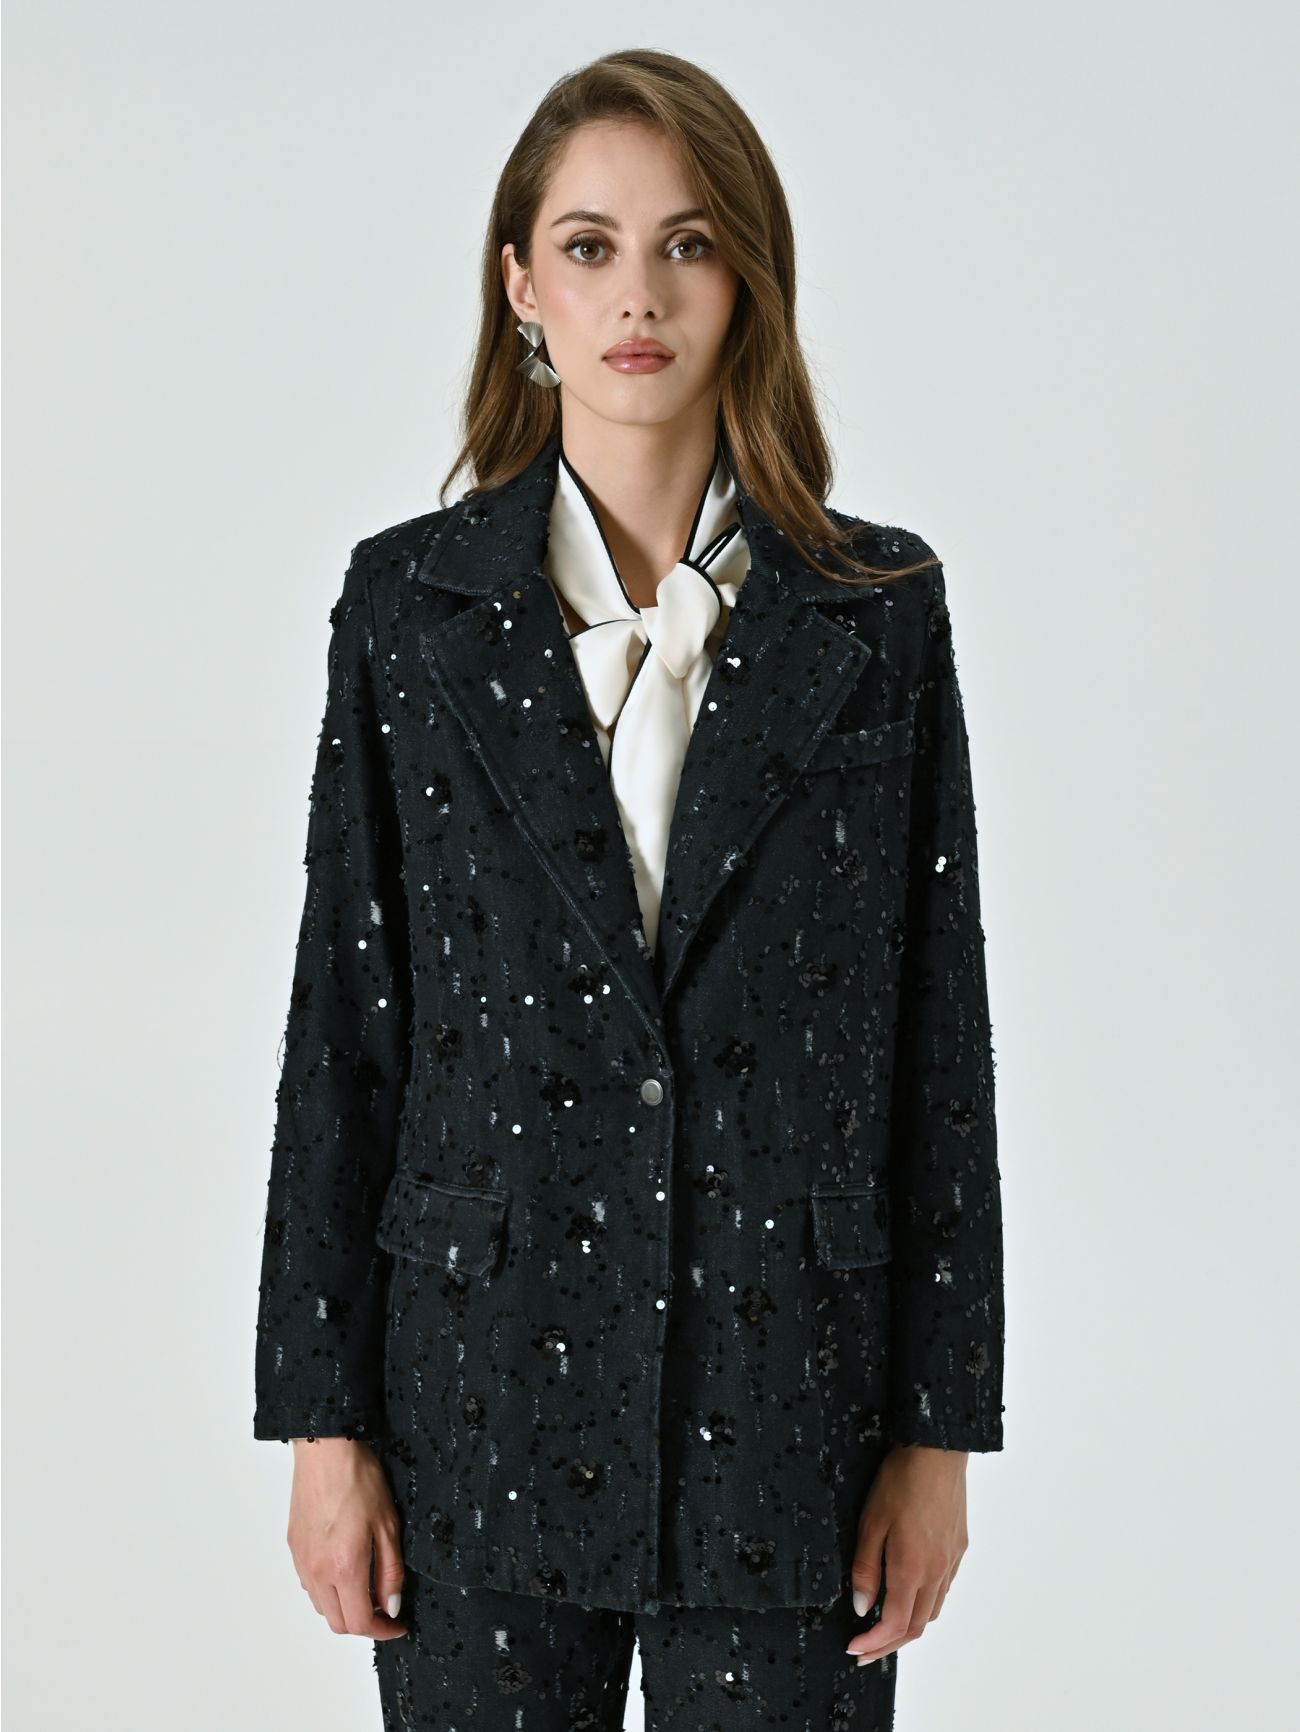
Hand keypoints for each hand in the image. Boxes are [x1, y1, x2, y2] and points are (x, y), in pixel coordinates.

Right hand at [286, 1437, 408, 1639]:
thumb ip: (390, 1571)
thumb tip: (390, 1606)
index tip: (398, 1625)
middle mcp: (317, 1571)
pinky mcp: (294, 1548)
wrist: (326, 1451)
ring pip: (321, 1607)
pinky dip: (328, 1590)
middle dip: (364, 1624)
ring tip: (367, 1588)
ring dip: (344, 1608)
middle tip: (385, 1609)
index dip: (383, 1631)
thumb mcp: (388, 1525)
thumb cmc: (359, 1480)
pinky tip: (344, 1570)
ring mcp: (302, 1561)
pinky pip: (309, 1585)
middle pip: (337, 1623)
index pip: (360, 1622)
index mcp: (344, 1567)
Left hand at [845, 1445, 968, 1666]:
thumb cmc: (901, 1481)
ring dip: (907, 1629)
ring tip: (884, 1631)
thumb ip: (865, 1568)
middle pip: (915, 1627)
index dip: (873, 1643)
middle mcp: (936, 1572)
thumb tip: (861, 1607)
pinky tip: (909, 1598)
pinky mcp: (958, 1550)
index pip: (893, 1624)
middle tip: (864, 1652)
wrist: (937, 1451)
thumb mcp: (871, 1522)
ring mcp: (950, 1562)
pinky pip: (942, 1591)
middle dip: (888, 1645)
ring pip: (931, 1612)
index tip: (853, 1649)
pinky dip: (924, 1606)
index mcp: (911, 1569)